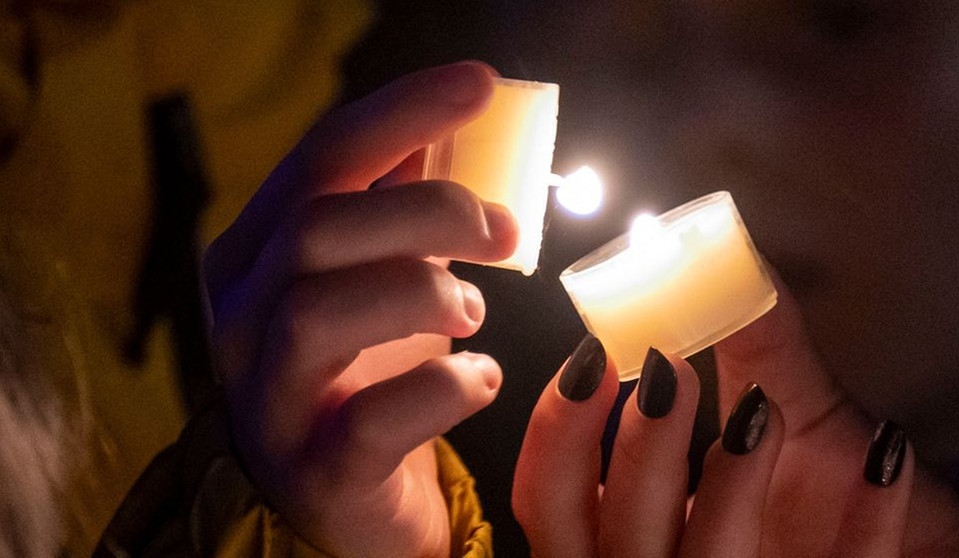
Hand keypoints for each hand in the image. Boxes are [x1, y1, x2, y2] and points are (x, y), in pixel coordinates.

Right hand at [203, 62, 516, 556]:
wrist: (340, 499)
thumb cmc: (366, 370)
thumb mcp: (377, 276)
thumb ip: (401, 206)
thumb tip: (462, 127)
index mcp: (258, 254)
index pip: (322, 158)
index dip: (402, 112)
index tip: (480, 84)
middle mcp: (243, 320)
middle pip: (317, 228)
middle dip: (428, 211)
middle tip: (502, 229)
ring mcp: (270, 399)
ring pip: (320, 313)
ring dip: (424, 294)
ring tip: (476, 310)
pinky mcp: (317, 471)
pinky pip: (370, 421)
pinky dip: (444, 388)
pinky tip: (481, 379)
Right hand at [513, 271, 958, 555]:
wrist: (907, 546)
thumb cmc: (819, 481)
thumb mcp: (785, 407)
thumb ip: (749, 343)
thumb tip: (734, 251)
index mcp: (626, 527)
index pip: (549, 496)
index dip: (557, 434)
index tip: (590, 364)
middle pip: (616, 536)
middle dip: (638, 456)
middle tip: (668, 377)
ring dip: (730, 487)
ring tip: (765, 414)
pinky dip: (865, 517)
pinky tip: (885, 455)